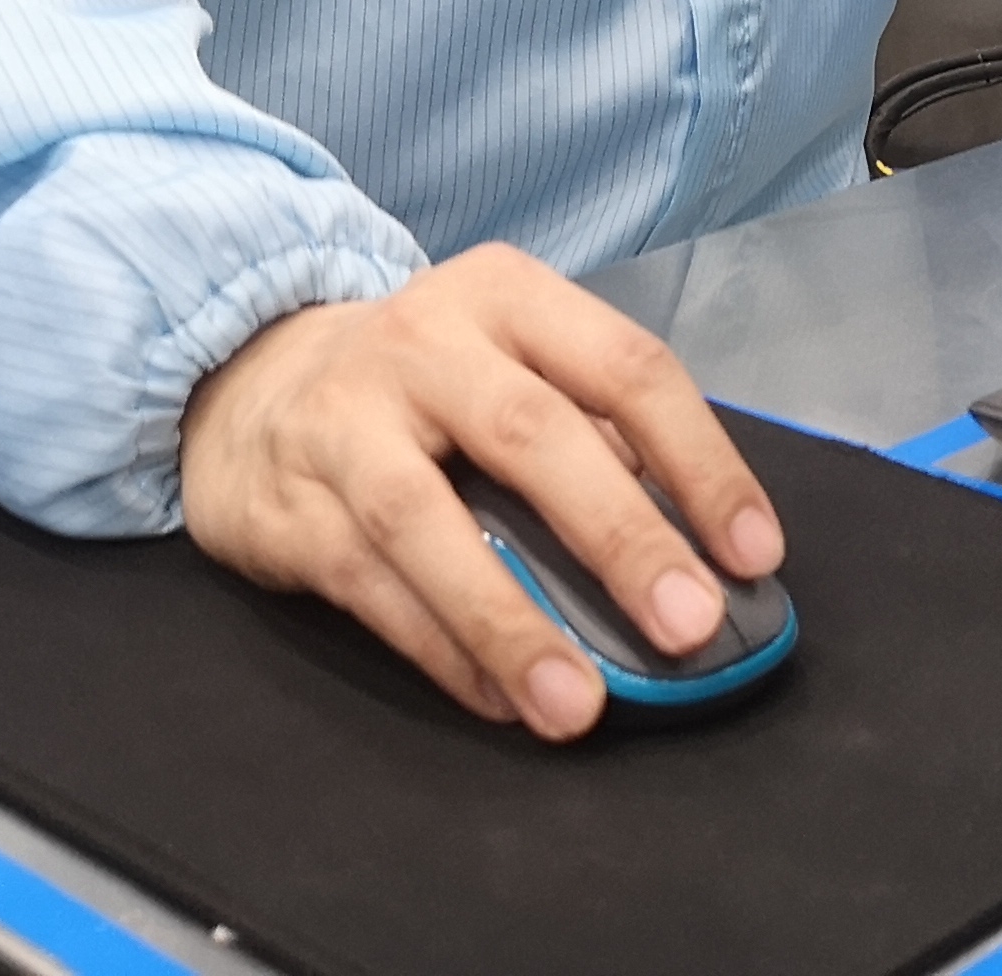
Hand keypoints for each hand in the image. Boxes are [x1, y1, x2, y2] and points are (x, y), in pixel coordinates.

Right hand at [178, 243, 784, 741]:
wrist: (247, 379)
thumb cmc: (421, 385)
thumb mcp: (508, 362)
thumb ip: (591, 434)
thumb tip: (696, 550)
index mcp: (508, 297)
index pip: (627, 367)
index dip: (700, 463)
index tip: (754, 553)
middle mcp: (426, 342)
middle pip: (538, 437)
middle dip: (622, 537)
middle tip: (689, 625)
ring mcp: (347, 420)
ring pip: (433, 523)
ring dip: (513, 621)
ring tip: (578, 704)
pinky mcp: (289, 503)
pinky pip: (373, 587)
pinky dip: (443, 650)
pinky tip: (501, 700)